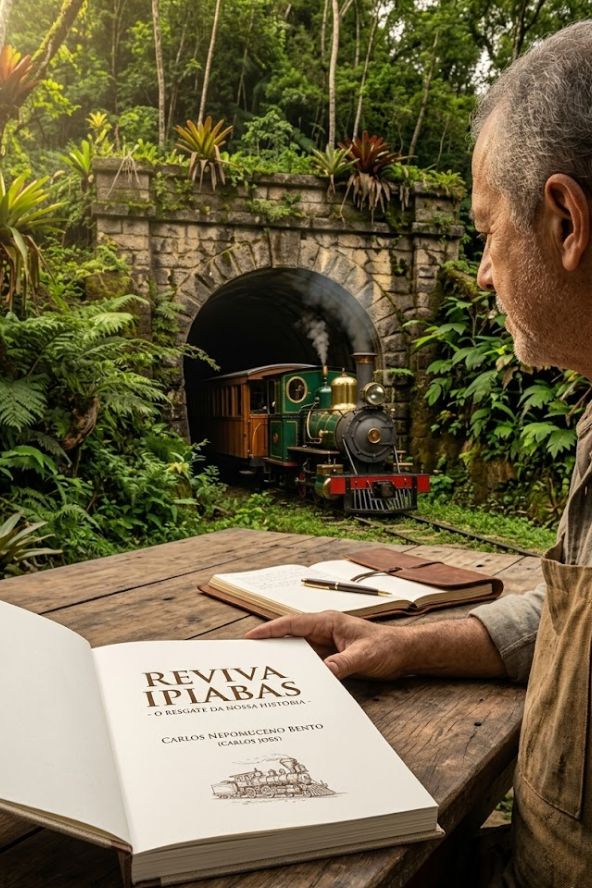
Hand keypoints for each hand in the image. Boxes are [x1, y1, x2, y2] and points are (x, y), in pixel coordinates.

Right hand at [245, 610, 407, 679]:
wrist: (404, 652)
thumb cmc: (386, 647)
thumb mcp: (363, 656)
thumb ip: (342, 664)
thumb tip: (322, 673)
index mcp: (328, 622)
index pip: (292, 624)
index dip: (270, 630)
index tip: (251, 637)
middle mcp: (324, 631)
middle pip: (290, 636)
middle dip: (270, 644)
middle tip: (249, 656)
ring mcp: (327, 643)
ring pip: (298, 650)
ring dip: (284, 658)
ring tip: (263, 671)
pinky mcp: (332, 656)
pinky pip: (310, 662)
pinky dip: (299, 670)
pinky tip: (291, 681)